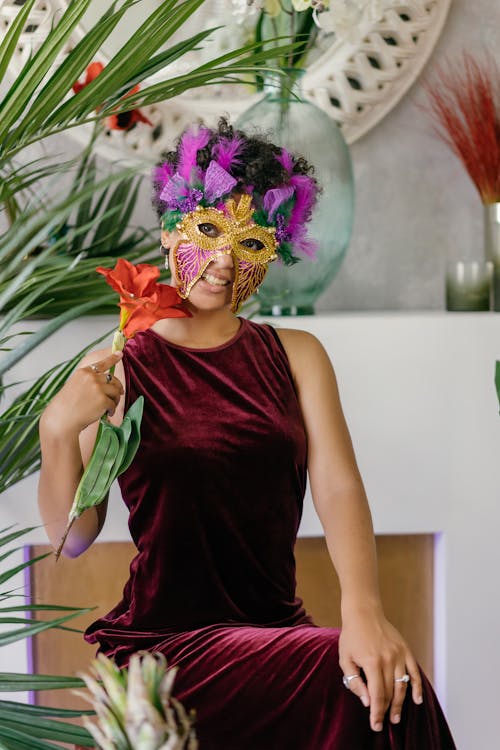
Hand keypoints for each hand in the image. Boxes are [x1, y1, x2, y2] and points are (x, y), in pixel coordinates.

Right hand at [42, 352, 123, 434]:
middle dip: (118, 388)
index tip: (120, 353)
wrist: (62, 419)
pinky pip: (113, 404)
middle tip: (120, 394)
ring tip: (110, 408)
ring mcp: (98, 388)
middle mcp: (92, 377)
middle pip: (113, 379)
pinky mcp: (103, 400)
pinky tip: (107, 414)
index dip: (113, 358)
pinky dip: (112, 410)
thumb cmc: (66, 405)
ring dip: (115, 400)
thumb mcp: (75, 386)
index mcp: (84, 372)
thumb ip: (89, 382)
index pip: (102, 363)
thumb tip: (107, 384)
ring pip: (115, 392)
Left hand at [339, 607, 422, 731]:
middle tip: (385, 723)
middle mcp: (388, 659)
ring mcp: (399, 654)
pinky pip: (414, 671)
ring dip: (400, 703)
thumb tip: (367, 702)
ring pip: (402, 685)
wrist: (364, 612)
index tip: (375, 725)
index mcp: (372, 662)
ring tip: (396, 717)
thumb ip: (354, 681)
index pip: (377, 695)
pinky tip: (416, 700)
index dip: (377, 712)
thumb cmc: (351, 636)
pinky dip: (417, 687)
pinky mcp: (405, 650)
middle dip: (387, 711)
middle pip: (390, 692)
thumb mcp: (345, 659)